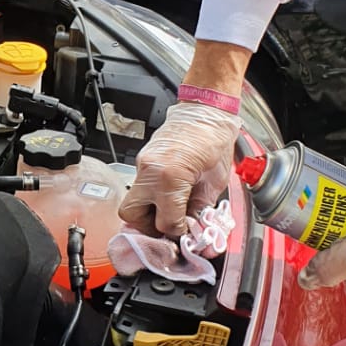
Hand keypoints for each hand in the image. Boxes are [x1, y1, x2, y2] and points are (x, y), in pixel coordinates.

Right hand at [119, 101, 239, 237]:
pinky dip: (150, 198)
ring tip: (167, 214)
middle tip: (167, 228)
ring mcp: (143, 165)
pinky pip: (139, 188)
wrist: (206, 112)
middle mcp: (151, 172)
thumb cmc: (214, 140)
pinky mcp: (142, 160)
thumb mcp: (214, 182)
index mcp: (172, 178)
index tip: (185, 233)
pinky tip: (166, 197)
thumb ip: (199, 209)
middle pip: (132, 216)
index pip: (165, 222)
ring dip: (147, 214)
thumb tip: (192, 228)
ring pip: (131, 203)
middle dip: (149, 227)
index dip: (177, 232)